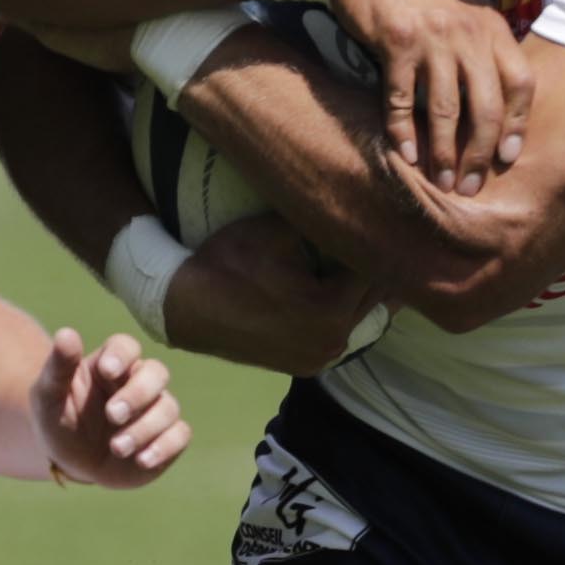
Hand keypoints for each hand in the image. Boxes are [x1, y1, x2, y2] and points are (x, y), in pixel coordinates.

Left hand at [35, 329, 189, 489]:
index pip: (126, 347)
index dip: (121, 355)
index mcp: (109, 365)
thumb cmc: (58, 421)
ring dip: (144, 428)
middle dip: (139, 393)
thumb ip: (58, 367)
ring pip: (168, 407)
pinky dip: (164, 447)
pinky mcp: (166, 438)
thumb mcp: (49, 396)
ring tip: (116, 447)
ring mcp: (154, 410)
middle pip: (157, 372)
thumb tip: (66, 333)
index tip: (106, 370)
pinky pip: (180, 434)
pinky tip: (142, 460)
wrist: (69, 462)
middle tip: (113, 415)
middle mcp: (137, 383)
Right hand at [167, 222, 381, 375]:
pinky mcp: (305, 366)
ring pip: (360, 317)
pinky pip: (339, 334)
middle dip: (375, 266)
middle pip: (375, 296)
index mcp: (332, 308)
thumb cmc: (228, 263)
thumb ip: (321, 217)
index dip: (377, 239)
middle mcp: (334, 341)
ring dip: (360, 290)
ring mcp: (320, 359)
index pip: (376, 266)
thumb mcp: (277, 229)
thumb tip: (351, 198)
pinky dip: (342, 312)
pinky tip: (335, 289)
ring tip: (357, 259)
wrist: (184, 306)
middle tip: (376, 235)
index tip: (380, 218)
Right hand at [327, 0, 526, 194]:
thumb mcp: (464, 12)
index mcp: (492, 27)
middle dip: (479, 153)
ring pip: (444, 109)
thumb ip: (484, 49)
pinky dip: (403, 132)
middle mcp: (468, 32)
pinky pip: (400, 99)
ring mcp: (432, 37)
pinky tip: (406, 155)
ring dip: (442, 151)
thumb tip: (499, 104)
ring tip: (441, 180)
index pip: (521, 82)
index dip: (517, 125)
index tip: (507, 157)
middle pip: (486, 105)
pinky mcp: (395, 42)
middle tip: (471, 185)